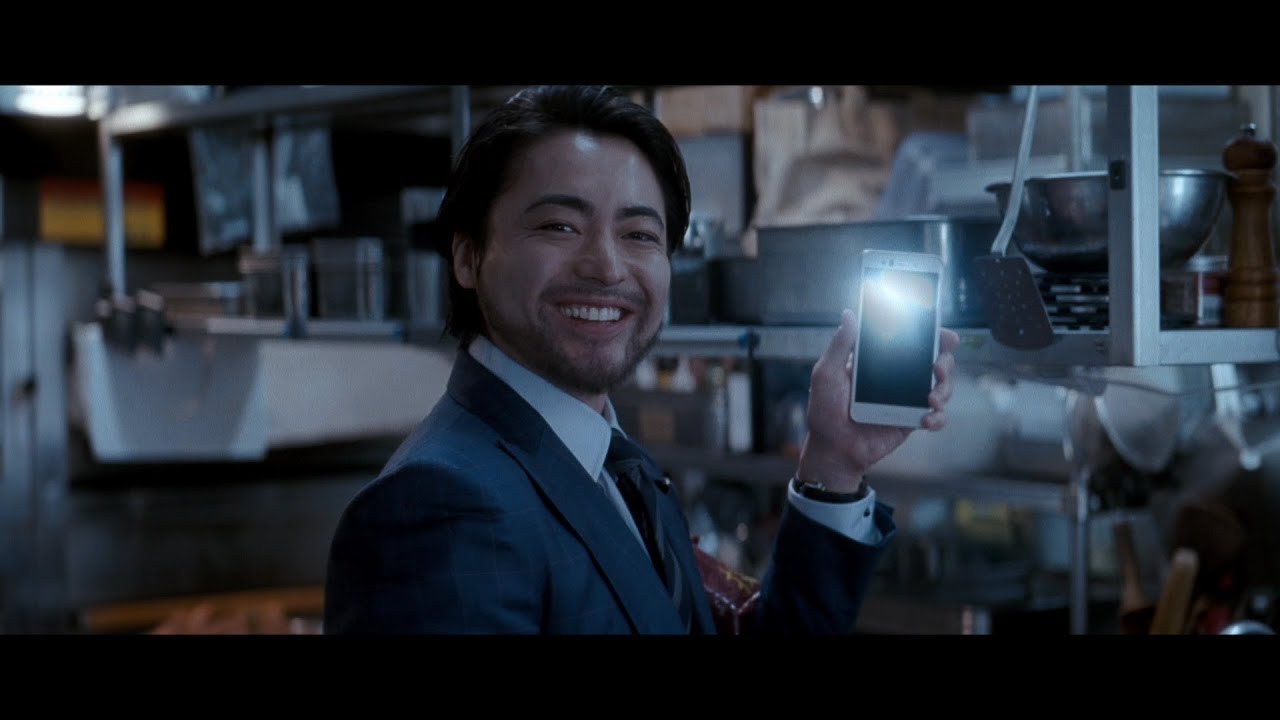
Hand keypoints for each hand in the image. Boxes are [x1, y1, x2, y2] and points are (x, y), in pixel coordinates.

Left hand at [795, 308, 958, 493]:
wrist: (833, 450)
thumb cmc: (825, 412)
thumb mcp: (827, 375)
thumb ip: (840, 346)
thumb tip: (849, 315)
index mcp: (878, 362)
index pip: (909, 341)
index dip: (930, 334)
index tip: (943, 333)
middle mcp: (896, 378)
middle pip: (933, 361)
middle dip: (945, 361)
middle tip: (938, 367)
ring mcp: (906, 400)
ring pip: (941, 387)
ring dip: (945, 389)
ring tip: (932, 398)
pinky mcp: (911, 421)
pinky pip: (936, 416)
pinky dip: (939, 417)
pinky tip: (927, 419)